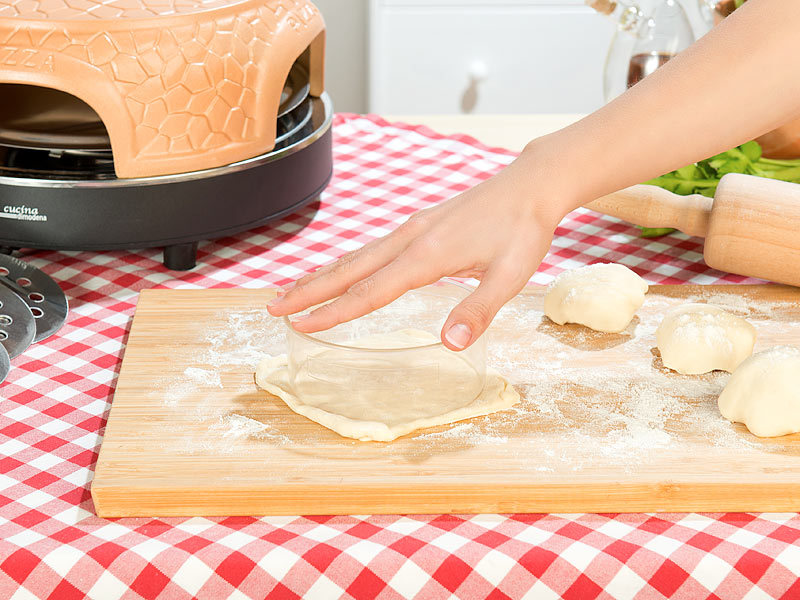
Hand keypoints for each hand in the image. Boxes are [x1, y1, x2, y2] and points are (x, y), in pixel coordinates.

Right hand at [267, 143, 572, 349]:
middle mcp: (410, 238)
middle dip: (309, 290)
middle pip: (349, 268)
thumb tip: (449, 344)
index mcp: (427, 255)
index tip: (301, 326)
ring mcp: (412, 228)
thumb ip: (479, 309)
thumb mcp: (512, 275)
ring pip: (356, 255)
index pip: (370, 290)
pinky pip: (371, 248)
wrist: (531, 185)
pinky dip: (346, 263)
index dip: (334, 312)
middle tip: (274, 309)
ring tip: (292, 291)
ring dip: (322, 275)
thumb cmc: (524, 229)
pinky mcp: (418, 225)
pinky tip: (342, 271)